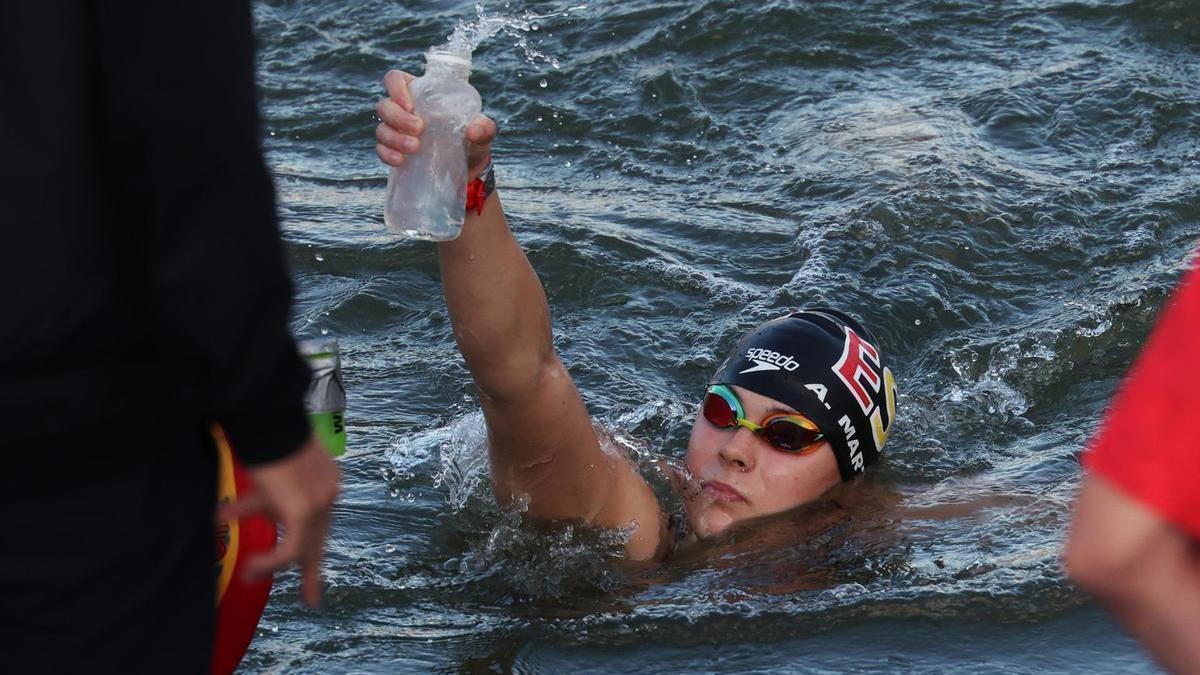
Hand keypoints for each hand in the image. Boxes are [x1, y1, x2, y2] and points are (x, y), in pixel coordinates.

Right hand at [218, 435, 339, 606]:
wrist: (267, 414)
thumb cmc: (262, 432)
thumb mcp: (266, 468)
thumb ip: (261, 492)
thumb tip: (228, 512)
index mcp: (324, 480)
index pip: (318, 519)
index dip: (310, 541)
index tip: (307, 562)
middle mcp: (327, 493)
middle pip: (318, 539)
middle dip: (311, 569)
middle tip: (310, 598)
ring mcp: (320, 503)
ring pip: (301, 549)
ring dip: (274, 567)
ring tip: (250, 578)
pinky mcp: (304, 511)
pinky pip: (287, 549)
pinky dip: (268, 561)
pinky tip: (250, 566)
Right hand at [375, 69, 496, 180]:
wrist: (469, 170)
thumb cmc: (474, 141)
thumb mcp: (484, 132)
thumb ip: (484, 127)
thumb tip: (473, 130)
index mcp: (421, 94)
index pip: (395, 80)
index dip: (396, 88)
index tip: (410, 105)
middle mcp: (404, 110)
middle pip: (385, 106)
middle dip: (398, 117)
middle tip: (419, 130)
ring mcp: (397, 131)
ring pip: (381, 128)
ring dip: (394, 138)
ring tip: (415, 148)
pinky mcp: (395, 151)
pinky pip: (381, 150)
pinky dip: (387, 154)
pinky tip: (400, 161)